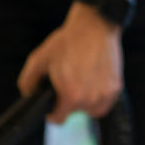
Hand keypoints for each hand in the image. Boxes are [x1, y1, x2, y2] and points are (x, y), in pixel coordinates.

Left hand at [17, 2, 123, 124]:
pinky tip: (92, 83)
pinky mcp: (116, 88)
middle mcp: (90, 100)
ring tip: (80, 83)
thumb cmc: (67, 42)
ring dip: (84, 102)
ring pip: (91, 111)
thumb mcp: (39, 59)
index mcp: (70, 96)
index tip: (51, 104)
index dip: (51, 112)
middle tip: (67, 83)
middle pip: (74, 113)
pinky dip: (98, 97)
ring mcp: (106, 94)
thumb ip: (28, 82)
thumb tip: (28, 96)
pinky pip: (105, 103)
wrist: (95, 26)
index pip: (58, 119)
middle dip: (68, 102)